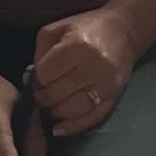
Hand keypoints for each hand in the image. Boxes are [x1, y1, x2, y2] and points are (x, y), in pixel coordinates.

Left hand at [30, 3, 144, 136]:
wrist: (124, 30)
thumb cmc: (86, 27)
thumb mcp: (56, 29)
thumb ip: (40, 53)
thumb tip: (30, 80)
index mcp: (77, 45)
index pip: (46, 75)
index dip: (36, 82)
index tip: (35, 81)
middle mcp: (94, 65)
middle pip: (57, 94)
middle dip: (43, 98)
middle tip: (40, 96)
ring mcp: (107, 83)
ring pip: (72, 109)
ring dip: (55, 113)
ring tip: (50, 107)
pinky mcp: (115, 96)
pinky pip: (92, 117)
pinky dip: (73, 126)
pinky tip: (59, 129)